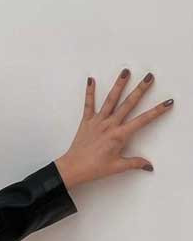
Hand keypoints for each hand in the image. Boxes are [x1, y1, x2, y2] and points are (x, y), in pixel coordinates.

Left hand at [54, 69, 173, 189]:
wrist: (73, 168)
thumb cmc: (94, 168)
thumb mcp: (117, 167)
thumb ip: (134, 163)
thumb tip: (148, 166)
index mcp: (119, 136)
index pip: (142, 121)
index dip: (156, 112)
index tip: (166, 103)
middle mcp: (109, 125)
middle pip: (128, 104)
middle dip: (140, 90)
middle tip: (149, 77)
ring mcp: (97, 121)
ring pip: (110, 100)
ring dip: (119, 85)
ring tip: (126, 72)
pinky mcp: (86, 121)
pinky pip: (88, 104)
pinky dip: (89, 92)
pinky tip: (91, 80)